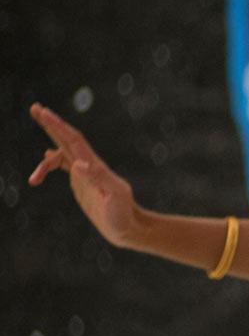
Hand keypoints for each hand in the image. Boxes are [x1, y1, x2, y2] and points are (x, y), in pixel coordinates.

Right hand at [27, 103, 146, 247]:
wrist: (128, 227)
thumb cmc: (121, 214)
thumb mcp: (112, 197)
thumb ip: (97, 179)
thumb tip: (77, 163)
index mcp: (94, 166)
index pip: (73, 140)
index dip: (58, 126)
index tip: (43, 112)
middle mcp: (89, 165)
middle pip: (67, 140)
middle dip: (51, 124)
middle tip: (34, 108)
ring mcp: (85, 173)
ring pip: (62, 155)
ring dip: (44, 161)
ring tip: (33, 181)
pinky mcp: (82, 183)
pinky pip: (64, 167)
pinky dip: (51, 165)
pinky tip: (42, 166)